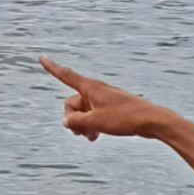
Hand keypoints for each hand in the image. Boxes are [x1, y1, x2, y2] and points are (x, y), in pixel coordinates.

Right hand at [40, 57, 170, 142]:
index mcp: (90, 88)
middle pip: (72, 103)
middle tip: (82, 132)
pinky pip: (92, 116)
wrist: (151, 121)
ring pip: (82, 112)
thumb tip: (66, 122)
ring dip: (82, 125)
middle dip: (73, 119)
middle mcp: (95, 91)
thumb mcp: (94, 122)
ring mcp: (103, 100)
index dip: (52, 68)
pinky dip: (91, 126)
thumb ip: (75, 122)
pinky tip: (96, 137)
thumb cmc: (124, 119)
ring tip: (91, 137)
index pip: (66, 76)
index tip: (41, 58)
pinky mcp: (110, 109)